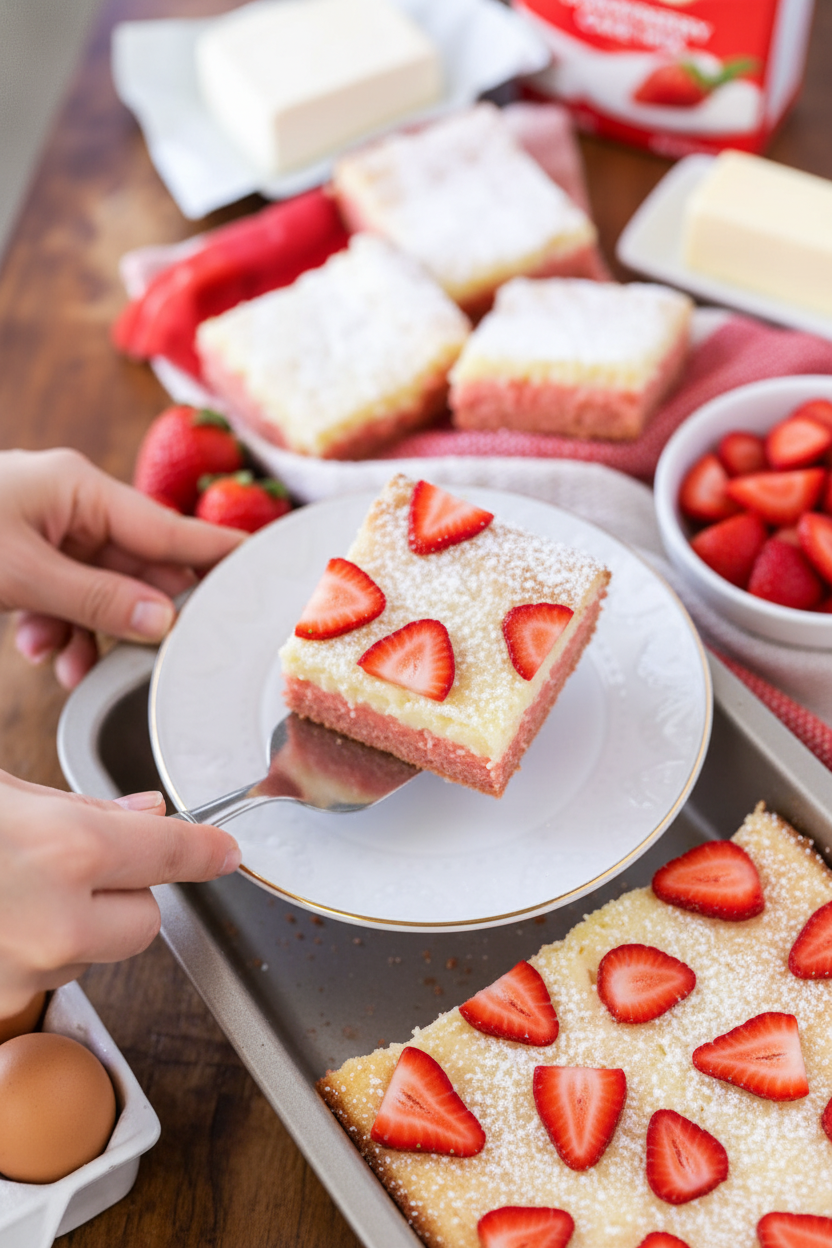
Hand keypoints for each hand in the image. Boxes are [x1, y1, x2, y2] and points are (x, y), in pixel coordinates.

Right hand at [0, 770, 240, 1017]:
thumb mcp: (6, 794)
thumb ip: (86, 809)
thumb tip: (148, 816)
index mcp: (67, 850)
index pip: (169, 853)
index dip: (203, 850)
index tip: (223, 852)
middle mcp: (57, 924)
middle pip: (144, 922)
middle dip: (122, 895)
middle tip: (65, 866)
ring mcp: (26, 976)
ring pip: (90, 955)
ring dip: (69, 930)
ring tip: (9, 891)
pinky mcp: (0, 1007)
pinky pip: (41, 982)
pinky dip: (28, 957)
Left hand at [2, 448, 244, 687]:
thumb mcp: (19, 571)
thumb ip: (94, 599)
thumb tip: (160, 622)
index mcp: (78, 489)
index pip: (167, 527)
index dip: (215, 551)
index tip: (260, 569)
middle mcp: (70, 509)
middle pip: (137, 568)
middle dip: (139, 618)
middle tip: (160, 657)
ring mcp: (48, 535)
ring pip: (100, 594)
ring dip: (91, 635)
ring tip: (73, 667)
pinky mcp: (26, 561)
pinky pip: (66, 602)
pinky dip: (59, 633)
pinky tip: (41, 652)